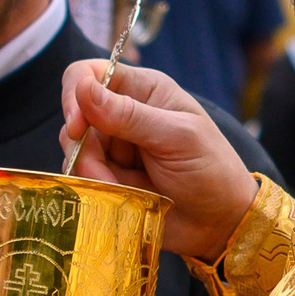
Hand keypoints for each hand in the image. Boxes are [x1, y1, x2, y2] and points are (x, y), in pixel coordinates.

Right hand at [61, 59, 257, 261]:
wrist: (220, 222)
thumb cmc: (211, 171)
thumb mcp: (175, 138)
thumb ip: (128, 115)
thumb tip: (83, 88)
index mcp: (144, 90)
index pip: (91, 73)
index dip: (75, 94)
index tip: (77, 127)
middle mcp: (124, 112)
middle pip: (76, 115)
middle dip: (82, 145)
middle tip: (102, 172)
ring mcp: (115, 146)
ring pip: (75, 148)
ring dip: (89, 170)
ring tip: (118, 189)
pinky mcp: (110, 175)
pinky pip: (83, 174)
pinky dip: (93, 186)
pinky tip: (116, 197)